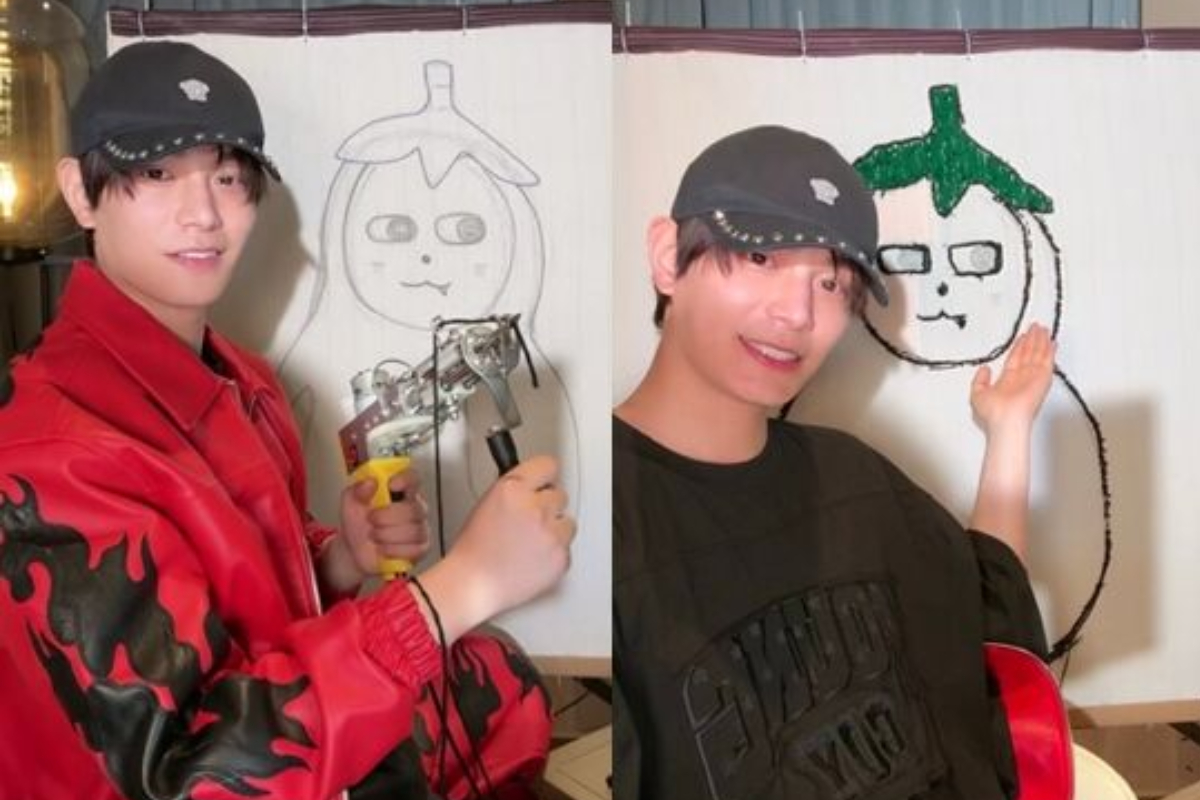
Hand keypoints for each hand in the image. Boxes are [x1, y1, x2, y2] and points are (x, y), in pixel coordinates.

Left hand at [335, 467, 429, 579]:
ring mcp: (420, 528)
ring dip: (387, 535)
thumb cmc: (358, 524)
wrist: (354, 551)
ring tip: (375, 535)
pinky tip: (384, 548)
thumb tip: (370, 482)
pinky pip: (414, 549)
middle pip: (413, 508)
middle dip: (387, 517)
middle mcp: (414, 508)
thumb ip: (357, 490)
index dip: (405, 480)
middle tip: (371, 519)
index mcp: (401, 491)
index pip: (413, 478)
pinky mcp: (420, 548)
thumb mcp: (350, 503)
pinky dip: (393, 550)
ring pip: (413, 531)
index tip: (391, 485)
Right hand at [420, 455, 574, 637]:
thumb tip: (534, 486)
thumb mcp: (487, 504)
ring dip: (554, 530)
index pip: (548, 465)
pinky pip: (567, 548)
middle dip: (547, 506)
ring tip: (530, 543)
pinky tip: (533, 559)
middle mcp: (535, 507)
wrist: (472, 584)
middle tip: (529, 522)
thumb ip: (515, 490)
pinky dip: (554, 554)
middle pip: (560, 495)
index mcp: (513, 489)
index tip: (545, 481)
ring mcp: (551, 533)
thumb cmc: (473, 550)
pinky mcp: (561, 557)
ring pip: (568, 522)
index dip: (545, 476)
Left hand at [970, 323, 1055, 436]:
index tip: (1022, 338)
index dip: (1018, 347)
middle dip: (1032, 340)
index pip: (1015, 359)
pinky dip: (1050, 350)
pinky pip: (1047, 360)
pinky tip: (1051, 341)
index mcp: (1007, 381)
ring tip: (1043, 329)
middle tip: (1035, 328)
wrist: (1005, 419)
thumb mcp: (977, 394)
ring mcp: (1033, 377)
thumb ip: (979, 380)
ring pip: (1038, 354)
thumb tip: (984, 369)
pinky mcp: (1042, 377)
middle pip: (1028, 354)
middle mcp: (1021, 378)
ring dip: (1041, 341)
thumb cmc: (993, 413)